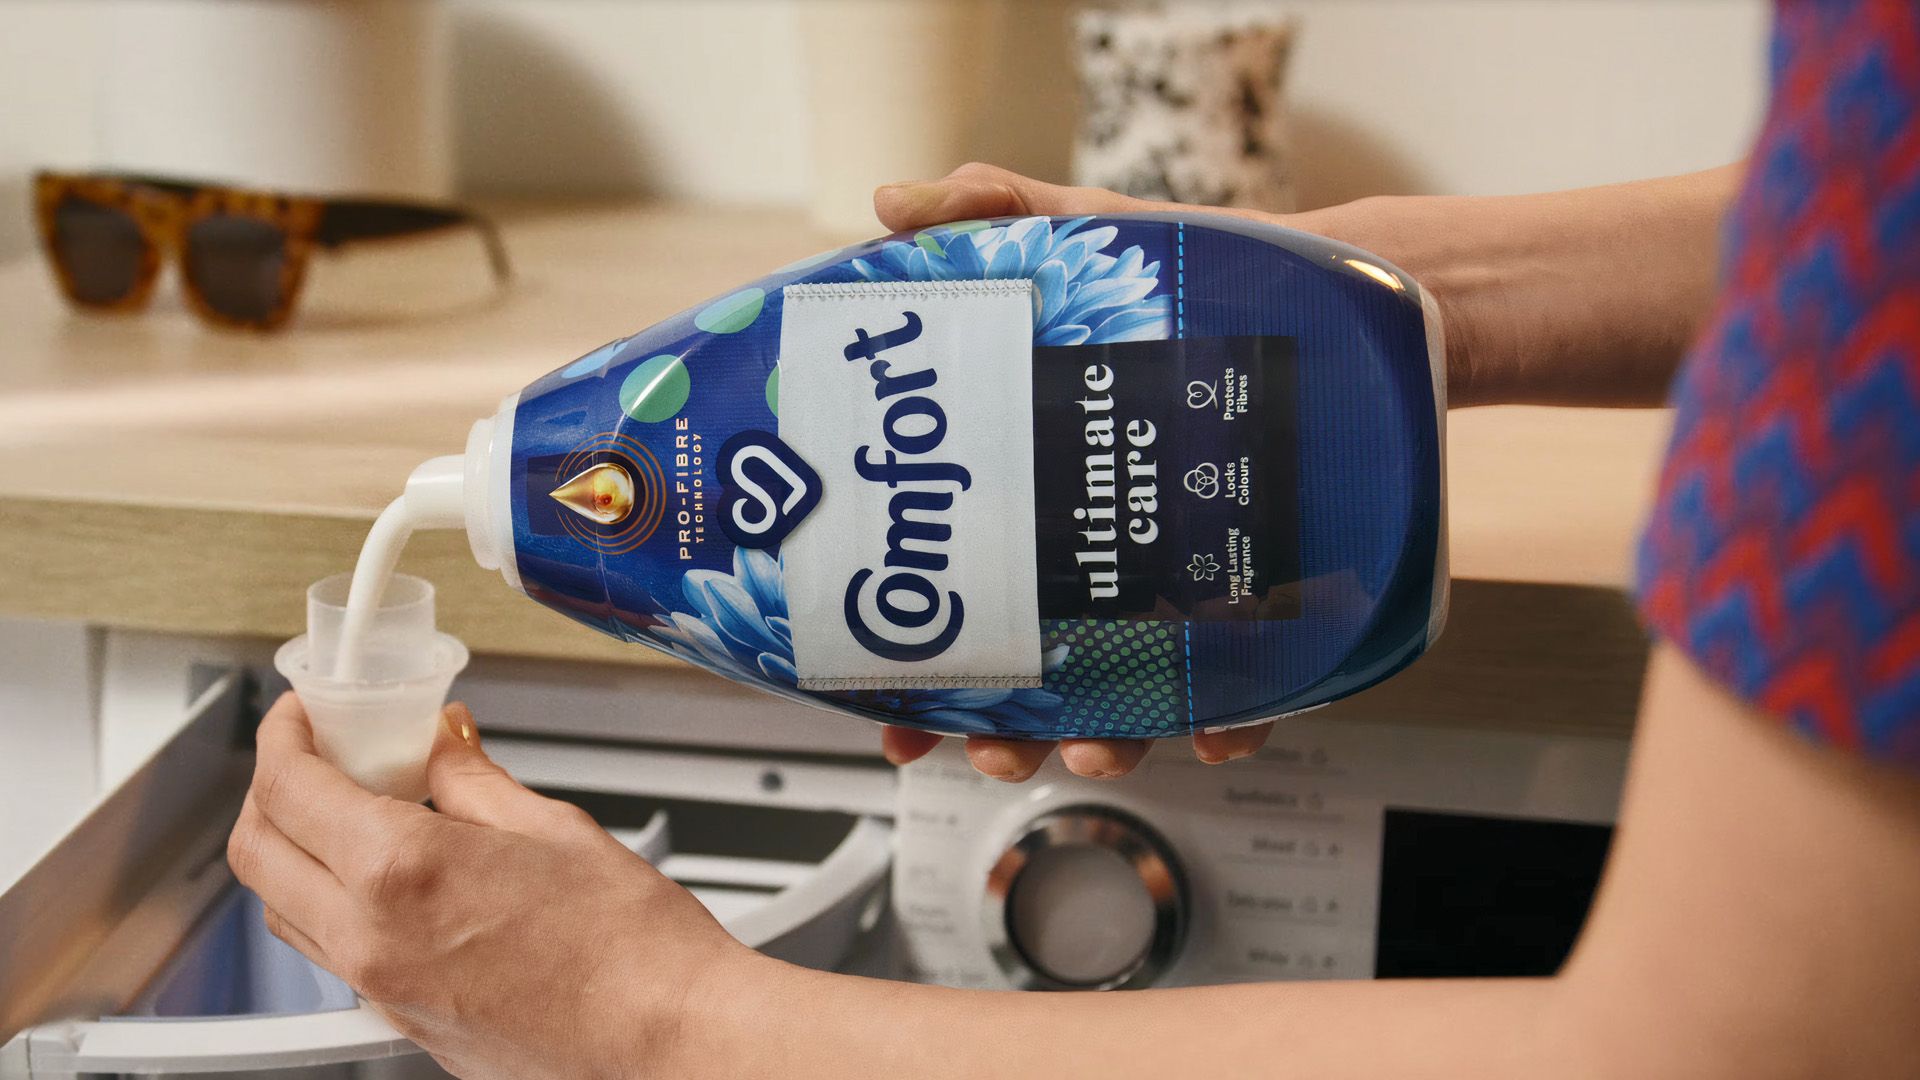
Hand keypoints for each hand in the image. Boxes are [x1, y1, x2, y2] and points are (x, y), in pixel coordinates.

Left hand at [227, 693, 750, 1079]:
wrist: (666, 1036)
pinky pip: (334, 954)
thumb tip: (442, 743)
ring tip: (360, 811)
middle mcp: (371, 939)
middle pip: (257, 853)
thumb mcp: (552, 828)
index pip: (288, 787)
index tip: (304, 713)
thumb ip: (474, 779)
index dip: (284, 734)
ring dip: (298, 850)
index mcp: (402, 871)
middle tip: (318, 754)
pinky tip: (399, 875)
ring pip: (284, 909)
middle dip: (271, 789)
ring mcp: (381, 990)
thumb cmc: (631, 947)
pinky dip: (337, 902)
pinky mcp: (403, 1022)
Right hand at [869, 163, 1312, 781]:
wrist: (1321, 295)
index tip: (892, 715)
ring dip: (1098, 740)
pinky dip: (1231, 719)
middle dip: (997, 727)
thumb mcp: (1085, 233)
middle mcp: (1094, 552)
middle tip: (985, 744)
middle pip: (1028, 668)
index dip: (912, 668)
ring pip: (1124, 694)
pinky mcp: (1265, 594)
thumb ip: (995, 215)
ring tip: (1091, 749)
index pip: (953, 596)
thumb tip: (893, 208)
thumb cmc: (1183, 277)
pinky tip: (1217, 730)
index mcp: (1028, 491)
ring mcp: (1177, 582)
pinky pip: (1247, 682)